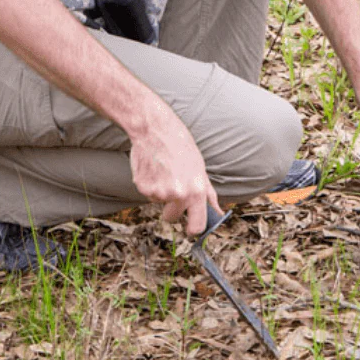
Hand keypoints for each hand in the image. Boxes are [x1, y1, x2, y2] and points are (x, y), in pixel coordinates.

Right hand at [128, 100, 221, 233]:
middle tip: (173, 186)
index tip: (189, 226)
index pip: (196, 227)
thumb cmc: (181, 147)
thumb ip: (208, 194)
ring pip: (158, 203)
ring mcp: (158, 192)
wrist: (155, 129)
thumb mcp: (200, 169)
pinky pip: (147, 194)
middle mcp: (177, 195)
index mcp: (196, 191)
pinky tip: (153, 168)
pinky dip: (149, 184)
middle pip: (171, 218)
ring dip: (160, 192)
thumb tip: (218, 212)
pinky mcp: (142, 186)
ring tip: (164, 171)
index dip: (192, 229)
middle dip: (171, 209)